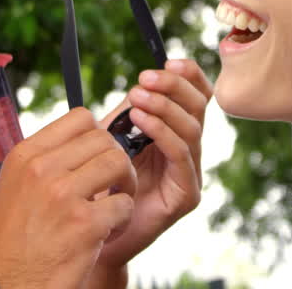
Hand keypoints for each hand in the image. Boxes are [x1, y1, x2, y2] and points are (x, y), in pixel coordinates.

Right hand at [0, 108, 137, 288]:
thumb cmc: (11, 239)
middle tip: (113, 183)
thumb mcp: (17, 185)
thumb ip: (47, 160)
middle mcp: (43, 169)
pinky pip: (125, 204)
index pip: (80, 117)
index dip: (99, 135)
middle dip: (117, 159)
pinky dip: (124, 219)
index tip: (98, 157)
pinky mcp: (85, 224)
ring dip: (126, 184)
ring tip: (114, 204)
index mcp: (25, 155)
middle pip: (104, 139)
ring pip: (119, 163)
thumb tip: (86, 140)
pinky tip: (109, 231)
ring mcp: (64, 195)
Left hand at [93, 59, 212, 270]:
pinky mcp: (186, 196)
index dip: (188, 75)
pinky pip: (182, 157)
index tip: (167, 60)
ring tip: (137, 96)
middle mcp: (189, 151)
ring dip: (164, 107)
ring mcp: (190, 174)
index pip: (197, 96)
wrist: (93, 232)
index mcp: (176, 133)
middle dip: (174, 86)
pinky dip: (163, 133)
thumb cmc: (101, 183)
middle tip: (144, 78)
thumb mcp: (114, 138)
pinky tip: (142, 121)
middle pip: (199, 107)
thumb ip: (130, 113)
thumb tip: (141, 82)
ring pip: (192, 129)